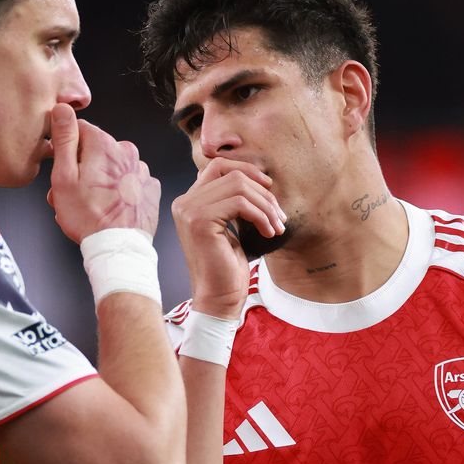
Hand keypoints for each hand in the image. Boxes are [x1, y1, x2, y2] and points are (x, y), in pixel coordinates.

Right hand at [48, 104, 160, 242]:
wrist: (117, 248)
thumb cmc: (87, 216)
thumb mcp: (64, 176)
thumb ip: (64, 139)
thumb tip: (62, 108)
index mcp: (104, 144)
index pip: (79, 130)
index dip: (66, 149)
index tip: (64, 168)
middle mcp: (127, 151)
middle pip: (96, 150)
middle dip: (82, 168)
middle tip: (73, 194)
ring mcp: (142, 170)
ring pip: (112, 167)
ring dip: (100, 181)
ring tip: (91, 205)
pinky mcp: (150, 188)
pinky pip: (130, 181)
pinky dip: (120, 191)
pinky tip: (111, 207)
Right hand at [171, 158, 285, 318]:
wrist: (219, 298)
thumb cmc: (228, 266)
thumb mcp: (232, 226)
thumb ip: (234, 201)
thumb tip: (258, 178)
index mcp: (189, 201)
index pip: (218, 166)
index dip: (247, 170)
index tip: (269, 188)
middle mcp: (184, 202)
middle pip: (231, 174)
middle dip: (262, 192)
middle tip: (279, 215)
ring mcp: (189, 210)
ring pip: (238, 186)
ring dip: (265, 205)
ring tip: (277, 225)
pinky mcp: (200, 221)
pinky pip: (240, 203)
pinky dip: (261, 215)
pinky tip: (269, 232)